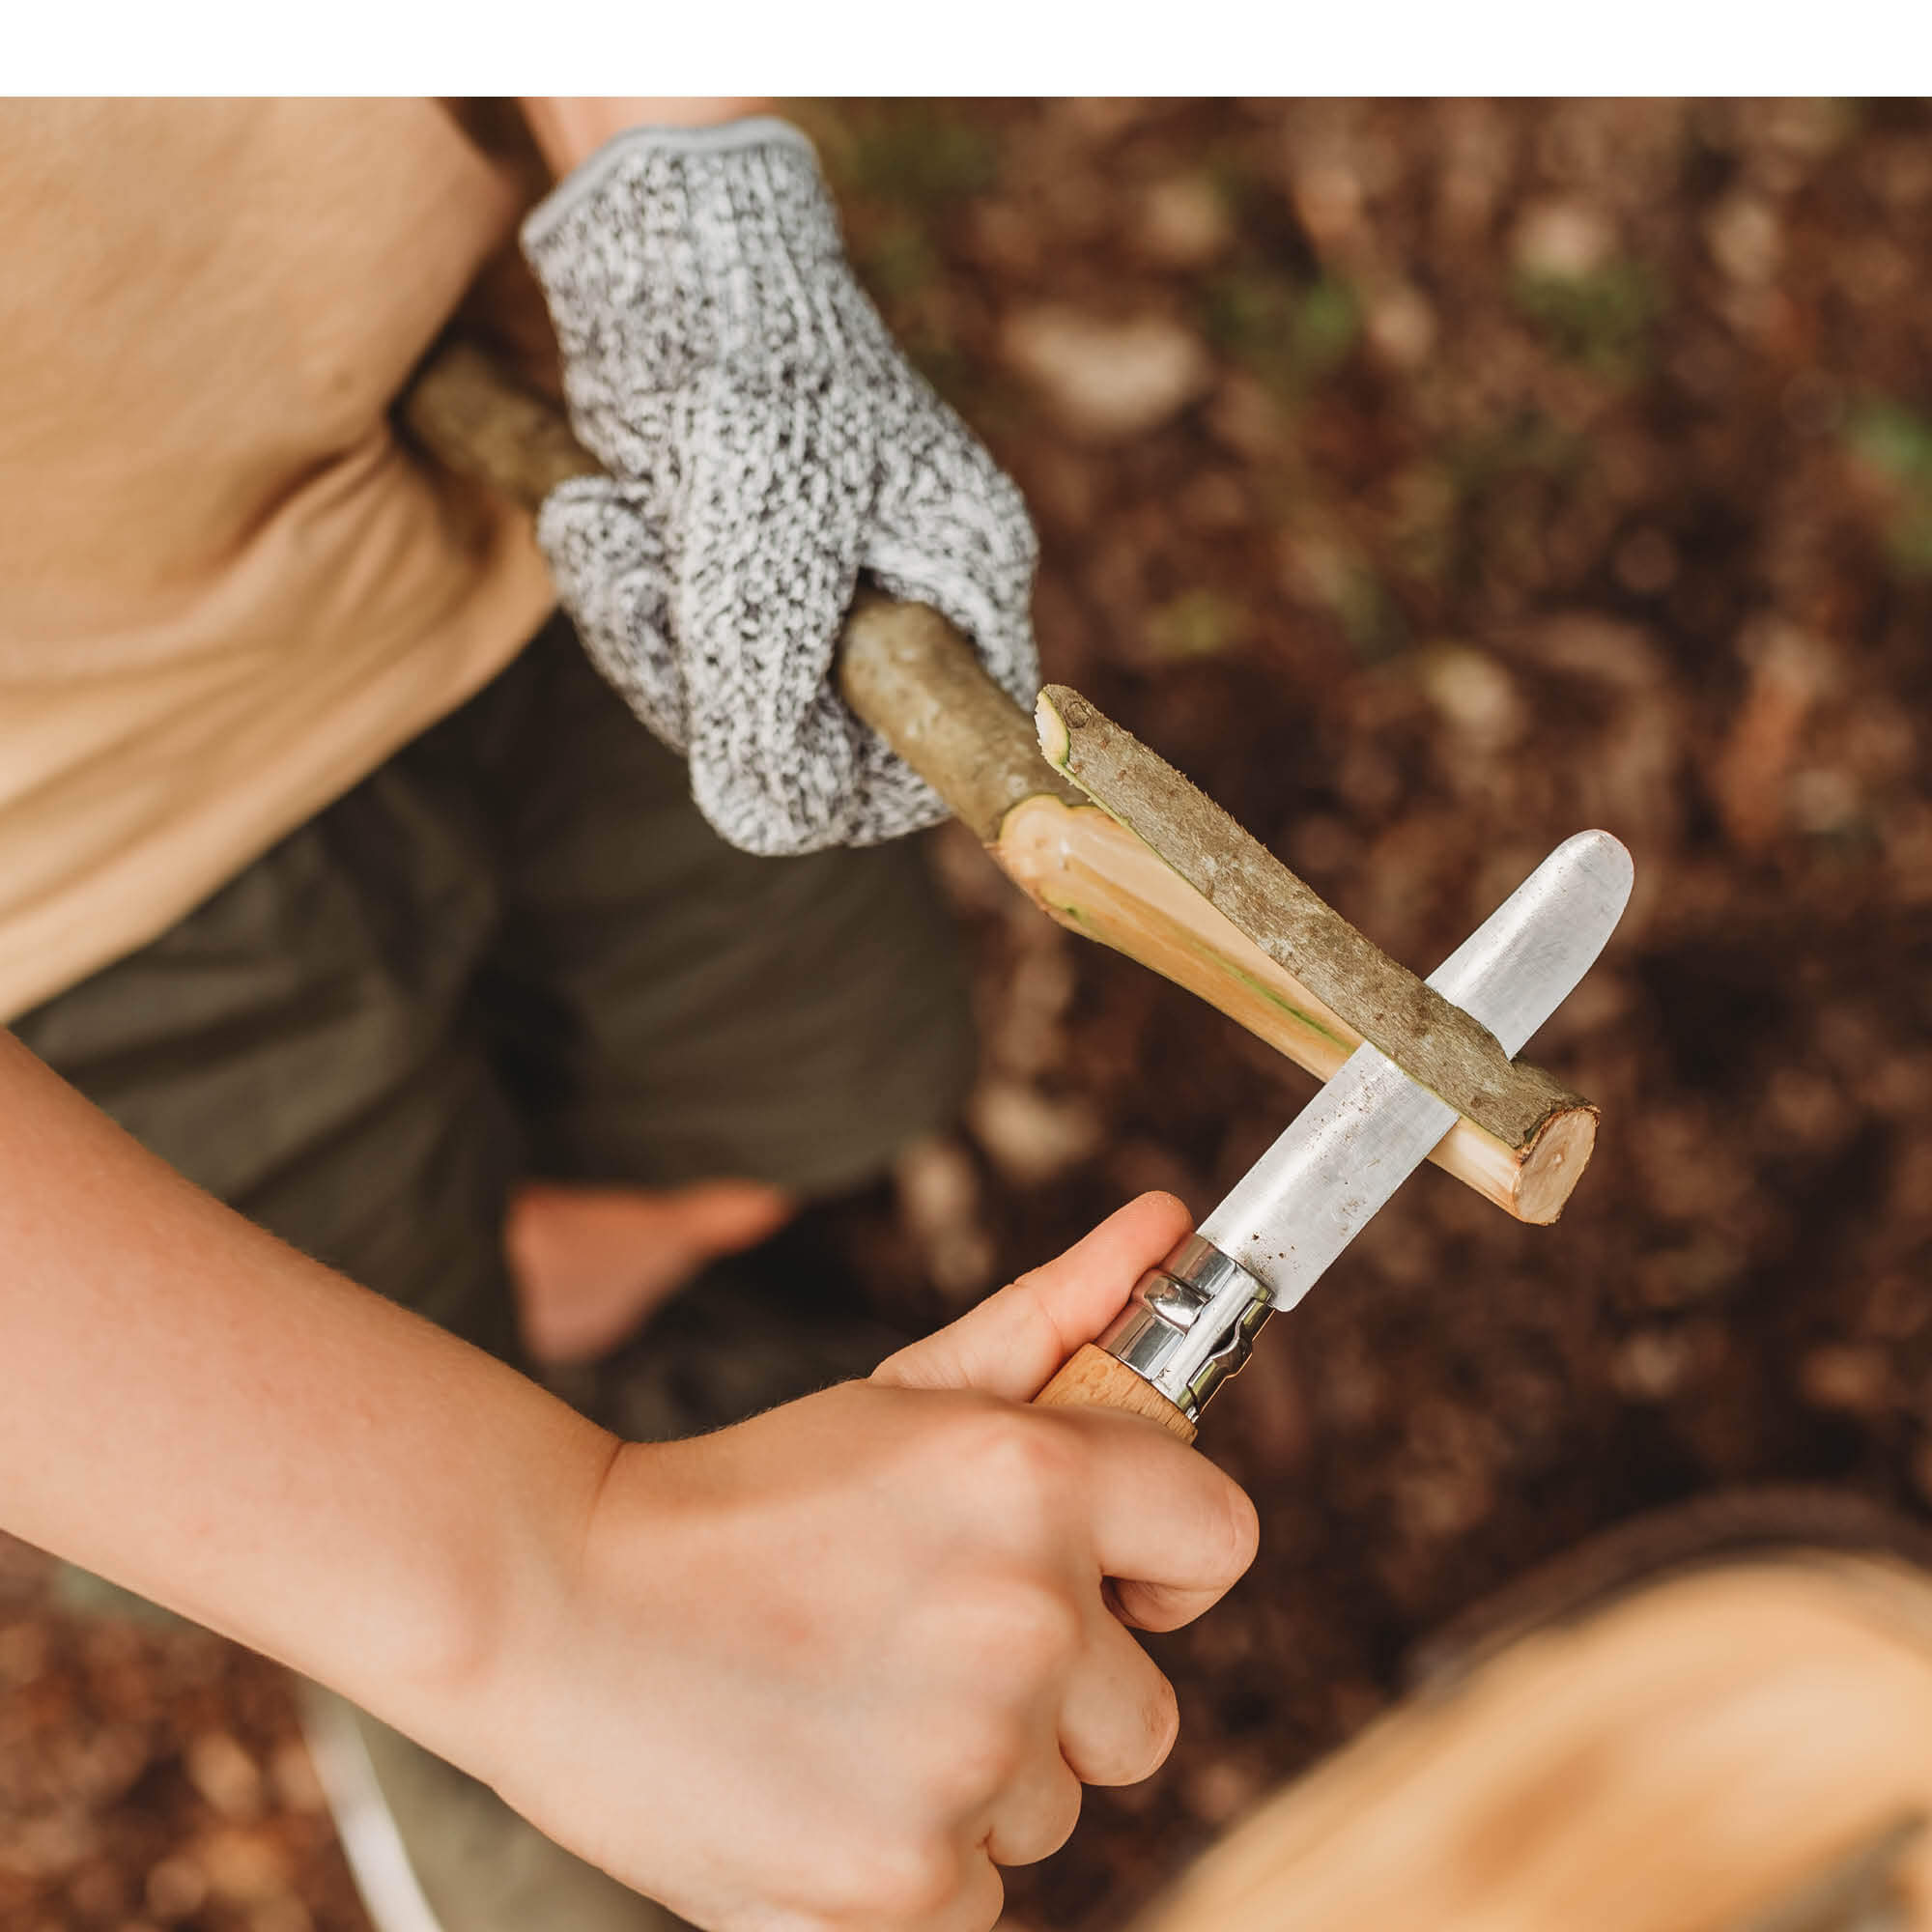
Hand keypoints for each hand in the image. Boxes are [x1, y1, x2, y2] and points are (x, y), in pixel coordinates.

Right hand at [462, 1193, 1256, 1931]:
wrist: (555, 1606)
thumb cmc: (746, 1497)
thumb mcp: (905, 1397)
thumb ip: (1054, 1314)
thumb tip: (1168, 1222)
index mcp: (1029, 1479)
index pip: (1224, 1536)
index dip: (1171, 1562)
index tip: (1120, 1582)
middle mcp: (1020, 1619)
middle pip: (1145, 1712)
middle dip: (1059, 1690)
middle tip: (923, 1644)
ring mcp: (964, 1764)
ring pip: (1053, 1806)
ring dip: (979, 1774)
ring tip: (852, 1705)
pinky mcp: (902, 1889)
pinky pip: (982, 1892)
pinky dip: (917, 1859)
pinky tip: (826, 1780)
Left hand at [520, 118, 1039, 856]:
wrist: (660, 251)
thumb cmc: (739, 373)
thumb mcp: (757, 545)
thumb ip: (769, 697)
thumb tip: (764, 819)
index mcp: (960, 589)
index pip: (932, 763)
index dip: (843, 782)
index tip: (759, 745)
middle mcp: (899, 608)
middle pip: (806, 750)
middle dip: (702, 685)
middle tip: (654, 589)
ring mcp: (814, 596)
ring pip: (721, 709)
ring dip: (640, 629)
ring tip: (613, 523)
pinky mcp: (734, 580)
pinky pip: (671, 656)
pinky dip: (621, 595)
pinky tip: (605, 512)